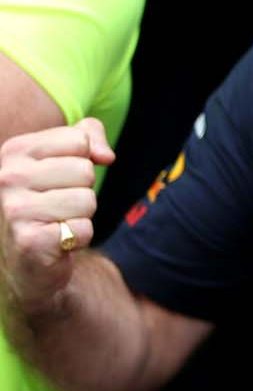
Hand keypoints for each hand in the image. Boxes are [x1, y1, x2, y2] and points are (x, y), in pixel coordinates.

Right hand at [0, 120, 112, 316]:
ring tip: (59, 221)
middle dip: (83, 190)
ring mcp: (14, 209)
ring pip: (87, 200)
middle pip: (85, 171)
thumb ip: (89, 135)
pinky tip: (58, 240)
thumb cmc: (53, 198)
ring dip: (82, 215)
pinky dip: (80, 237)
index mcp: (14, 150)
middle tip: (61, 204)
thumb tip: (105, 156)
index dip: (83, 160)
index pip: (79, 139)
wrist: (31, 255)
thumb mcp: (68, 155)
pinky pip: (83, 228)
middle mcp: (7, 177)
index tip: (61, 177)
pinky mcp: (28, 240)